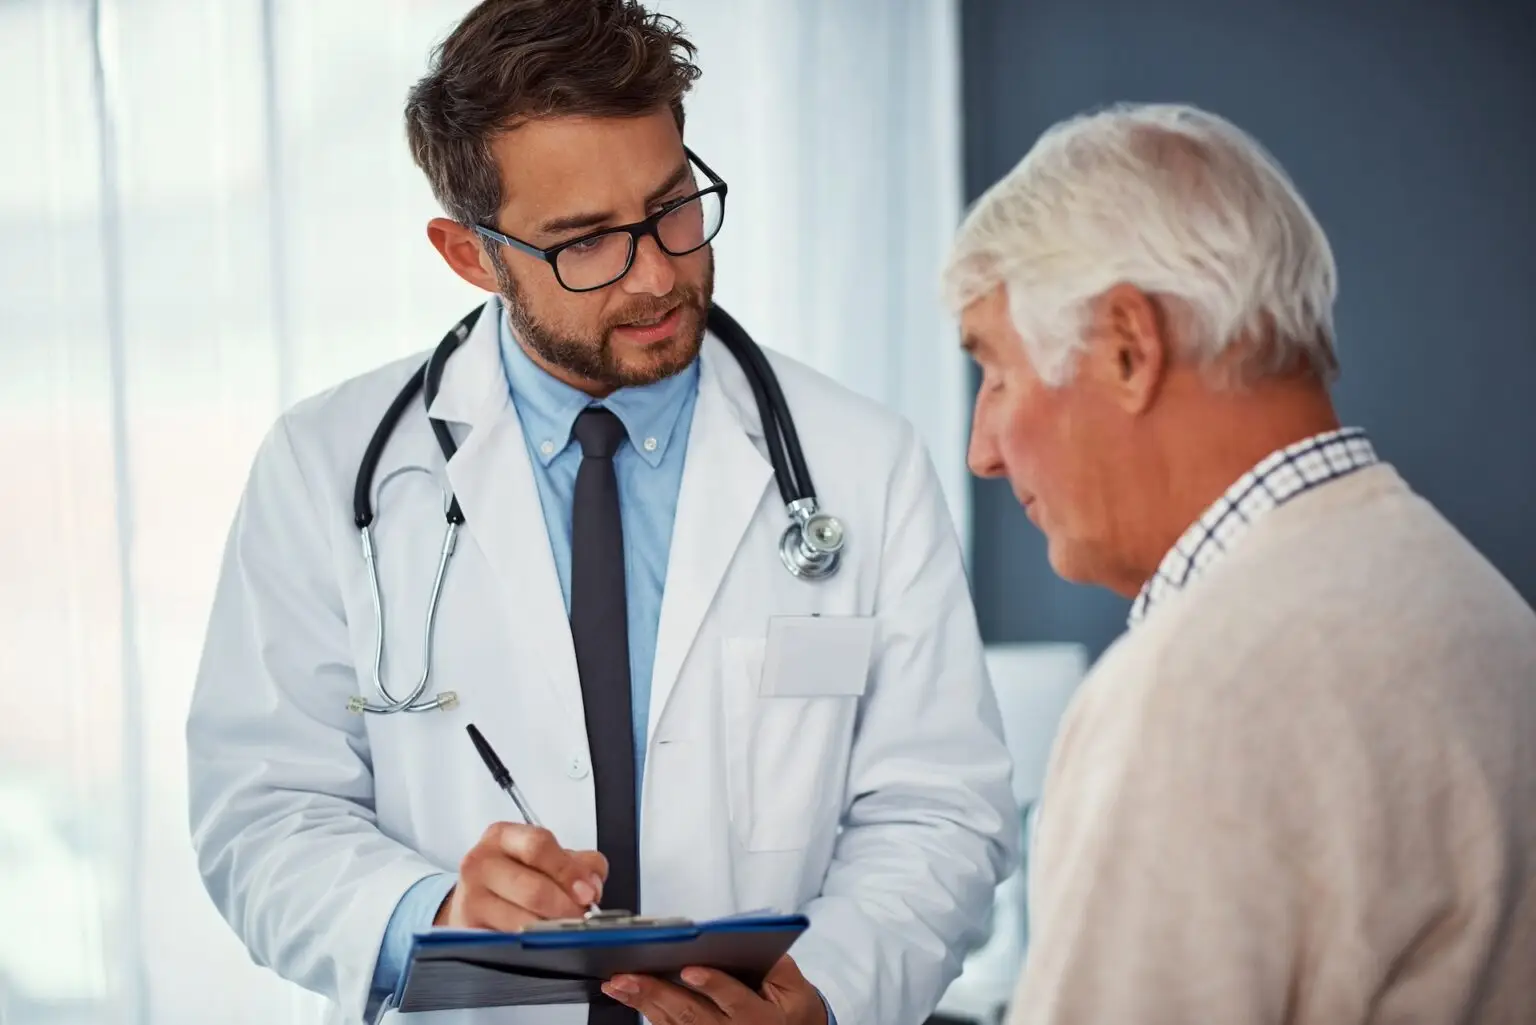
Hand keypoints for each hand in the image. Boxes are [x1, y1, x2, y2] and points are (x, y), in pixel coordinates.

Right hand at [434, 822, 607, 930]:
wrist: (474, 900)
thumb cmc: (516, 875)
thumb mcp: (546, 858)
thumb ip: (578, 863)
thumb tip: (591, 885)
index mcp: (502, 836)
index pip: (538, 846)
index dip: (568, 871)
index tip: (588, 892)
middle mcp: (481, 862)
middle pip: (532, 888)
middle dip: (564, 907)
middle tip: (581, 917)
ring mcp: (470, 897)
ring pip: (521, 920)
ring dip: (551, 929)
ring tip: (565, 930)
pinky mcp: (470, 929)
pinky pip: (509, 941)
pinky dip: (532, 943)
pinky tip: (543, 941)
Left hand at [601, 954, 827, 1024]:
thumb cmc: (790, 1011)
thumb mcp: (795, 989)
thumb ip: (778, 965)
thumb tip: (751, 938)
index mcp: (761, 1019)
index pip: (734, 1001)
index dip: (712, 985)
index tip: (689, 969)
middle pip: (692, 1016)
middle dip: (658, 994)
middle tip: (630, 976)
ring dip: (644, 1004)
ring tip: (619, 983)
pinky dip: (649, 1013)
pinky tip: (630, 996)